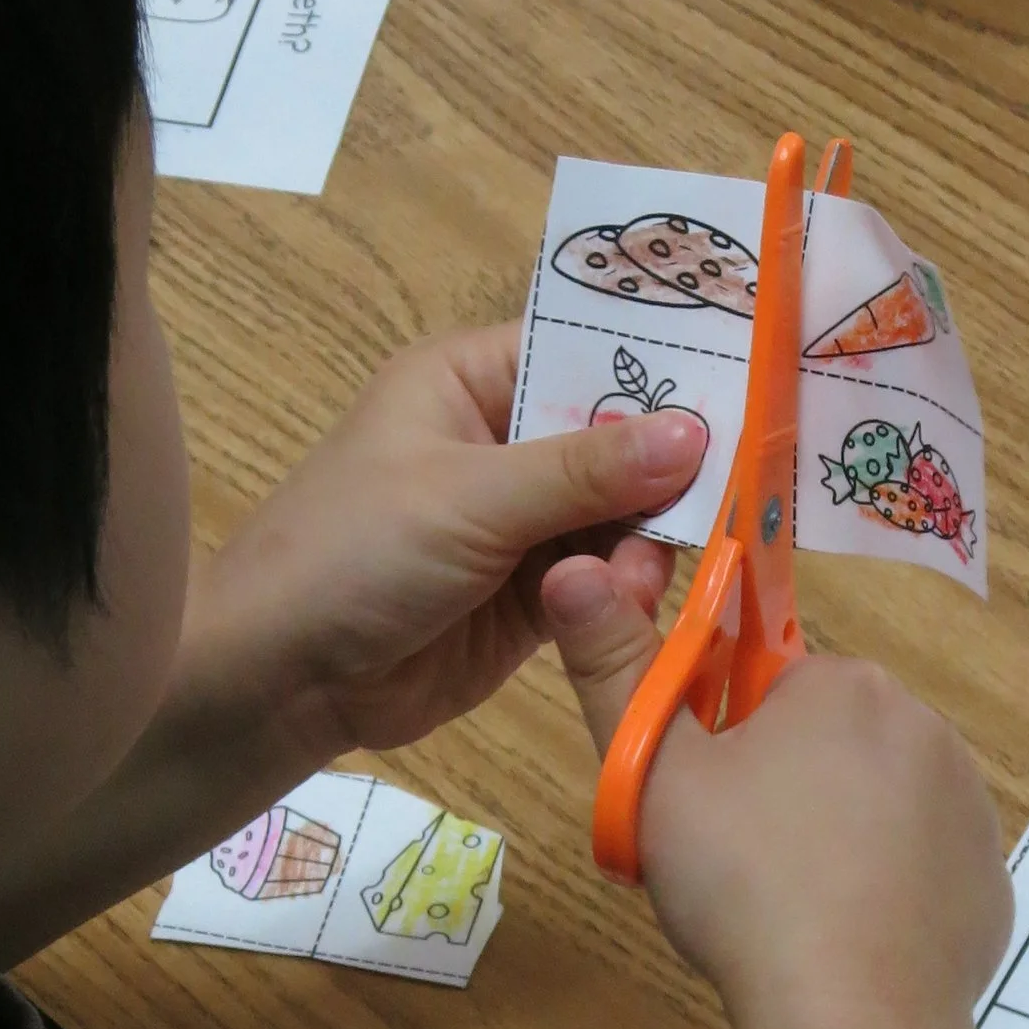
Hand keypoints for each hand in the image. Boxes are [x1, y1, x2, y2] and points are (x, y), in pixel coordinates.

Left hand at [184, 322, 707, 769]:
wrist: (280, 679)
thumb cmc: (352, 554)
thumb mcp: (469, 498)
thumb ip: (584, 470)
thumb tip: (696, 431)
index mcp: (473, 380)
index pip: (587, 349)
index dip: (663, 366)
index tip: (749, 381)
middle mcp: (504, 440)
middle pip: (621, 436)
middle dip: (670, 467)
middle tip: (732, 493)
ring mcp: (522, 522)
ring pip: (626, 513)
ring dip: (649, 538)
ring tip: (642, 571)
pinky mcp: (535, 597)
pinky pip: (607, 576)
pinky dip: (628, 588)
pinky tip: (635, 602)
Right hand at [542, 554, 1009, 1022]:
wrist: (851, 1013)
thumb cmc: (742, 881)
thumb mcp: (653, 773)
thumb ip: (614, 666)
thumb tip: (575, 567)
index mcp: (841, 684)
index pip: (775, 691)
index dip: (729, 749)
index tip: (706, 809)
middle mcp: (923, 724)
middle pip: (833, 744)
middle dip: (789, 791)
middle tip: (739, 867)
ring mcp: (970, 806)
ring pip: (883, 806)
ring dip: (842, 840)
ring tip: (793, 914)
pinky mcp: (990, 882)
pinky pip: (926, 872)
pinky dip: (890, 898)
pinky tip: (848, 944)